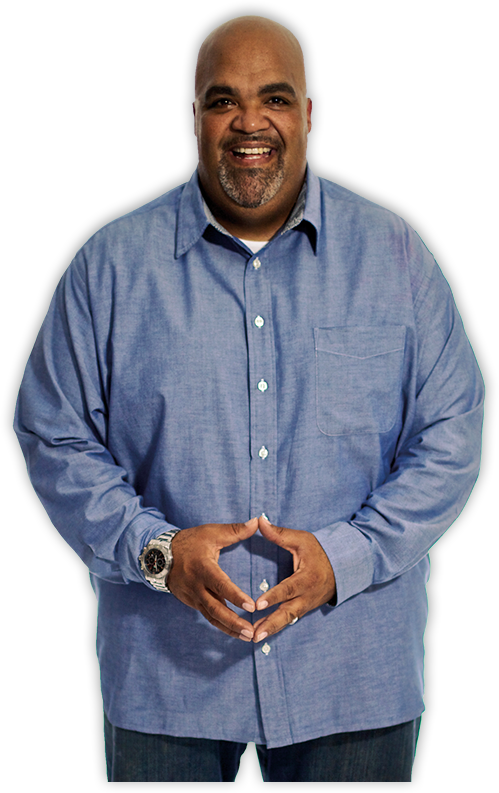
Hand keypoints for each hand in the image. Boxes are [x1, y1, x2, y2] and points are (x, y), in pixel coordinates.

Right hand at [167, 518, 258, 641]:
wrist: (161, 555)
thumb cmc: (190, 542)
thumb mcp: (211, 532)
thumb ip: (235, 530)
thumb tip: (256, 522)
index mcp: (203, 568)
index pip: (220, 585)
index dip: (235, 596)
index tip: (251, 606)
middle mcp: (196, 586)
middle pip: (215, 609)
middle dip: (234, 622)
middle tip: (251, 632)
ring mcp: (192, 597)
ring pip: (211, 617)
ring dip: (229, 629)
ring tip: (248, 637)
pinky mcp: (191, 602)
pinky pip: (207, 616)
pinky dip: (221, 625)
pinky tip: (235, 633)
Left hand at [252, 515, 335, 642]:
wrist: (343, 566)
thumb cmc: (319, 550)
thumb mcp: (301, 540)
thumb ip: (279, 533)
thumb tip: (259, 520)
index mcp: (306, 578)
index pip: (287, 589)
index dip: (273, 597)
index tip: (257, 605)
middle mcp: (307, 595)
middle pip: (288, 613)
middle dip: (271, 624)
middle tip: (255, 634)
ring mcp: (307, 604)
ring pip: (288, 620)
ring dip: (272, 629)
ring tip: (254, 639)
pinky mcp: (305, 608)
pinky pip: (290, 620)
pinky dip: (276, 627)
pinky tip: (261, 634)